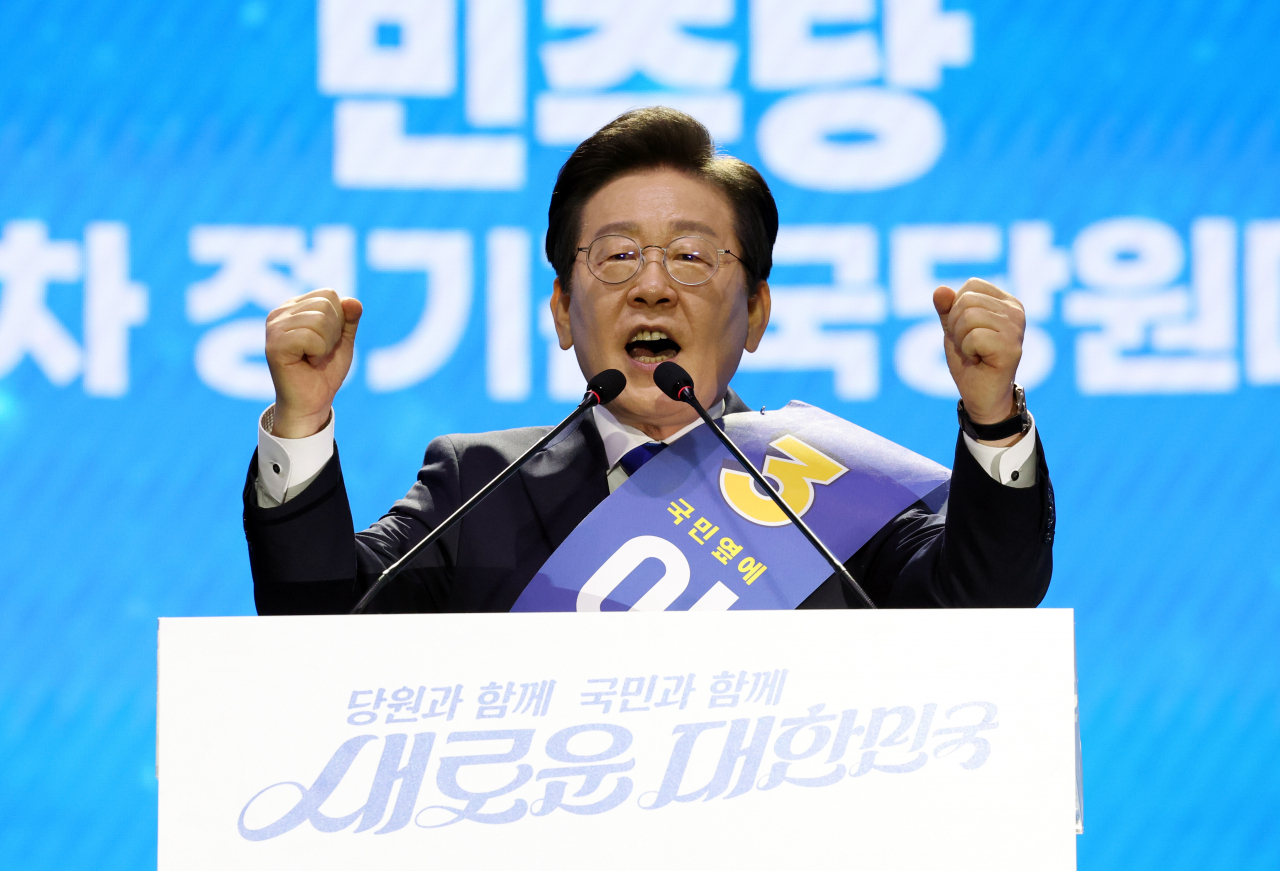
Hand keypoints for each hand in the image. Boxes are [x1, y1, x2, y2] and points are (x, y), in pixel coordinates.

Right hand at [265, 288, 361, 437]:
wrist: (312, 403)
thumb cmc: (324, 371)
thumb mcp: (343, 341)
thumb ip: (349, 319)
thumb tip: (353, 301)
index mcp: (294, 307)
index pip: (328, 294)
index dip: (339, 320)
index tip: (327, 341)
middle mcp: (279, 313)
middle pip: (325, 305)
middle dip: (333, 333)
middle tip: (320, 352)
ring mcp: (274, 327)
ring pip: (319, 320)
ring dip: (326, 345)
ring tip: (313, 358)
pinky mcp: (274, 345)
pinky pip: (311, 337)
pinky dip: (318, 353)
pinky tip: (307, 363)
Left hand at [933, 278, 1024, 431]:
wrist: (981, 395)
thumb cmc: (970, 361)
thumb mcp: (953, 329)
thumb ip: (946, 308)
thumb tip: (940, 289)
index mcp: (1006, 301)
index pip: (971, 285)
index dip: (957, 308)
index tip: (966, 330)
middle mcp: (1016, 311)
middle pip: (968, 300)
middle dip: (957, 325)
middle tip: (969, 345)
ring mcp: (1016, 328)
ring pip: (969, 317)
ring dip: (962, 339)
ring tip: (974, 352)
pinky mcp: (1011, 347)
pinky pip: (974, 337)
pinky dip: (967, 351)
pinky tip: (979, 360)